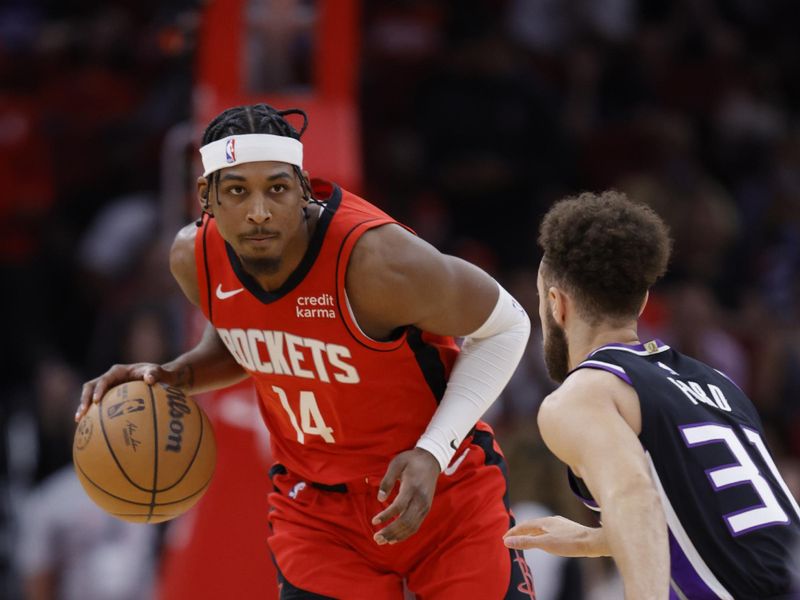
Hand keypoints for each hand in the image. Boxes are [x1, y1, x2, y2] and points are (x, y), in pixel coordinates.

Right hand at [75, 363, 189, 422]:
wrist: (160, 378)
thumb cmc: (159, 375)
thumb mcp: (158, 372)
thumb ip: (155, 374)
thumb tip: (149, 379)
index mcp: (118, 371)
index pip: (104, 380)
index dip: (98, 390)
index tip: (96, 401)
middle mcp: (110, 378)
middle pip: (90, 387)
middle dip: (84, 400)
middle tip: (81, 414)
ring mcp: (108, 388)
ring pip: (89, 396)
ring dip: (83, 407)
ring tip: (79, 422)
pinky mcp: (109, 397)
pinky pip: (98, 405)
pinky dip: (93, 415)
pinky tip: (91, 429)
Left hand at [371, 448, 439, 544]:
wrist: (431, 461)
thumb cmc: (411, 461)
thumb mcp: (396, 463)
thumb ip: (387, 480)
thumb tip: (379, 498)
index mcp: (412, 487)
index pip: (399, 506)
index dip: (386, 515)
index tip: (373, 521)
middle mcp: (421, 499)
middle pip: (406, 520)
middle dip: (390, 531)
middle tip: (376, 538)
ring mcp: (425, 506)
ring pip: (411, 526)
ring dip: (396, 536)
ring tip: (381, 541)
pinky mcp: (426, 509)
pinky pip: (415, 526)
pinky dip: (405, 534)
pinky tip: (393, 539)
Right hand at [503, 515, 608, 557]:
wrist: (592, 542)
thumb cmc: (569, 543)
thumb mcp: (545, 544)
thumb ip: (526, 542)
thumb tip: (507, 541)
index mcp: (544, 522)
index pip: (524, 526)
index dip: (513, 532)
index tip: (504, 538)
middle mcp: (551, 521)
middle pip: (531, 526)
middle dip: (520, 532)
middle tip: (510, 539)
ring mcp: (559, 525)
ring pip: (540, 529)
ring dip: (530, 535)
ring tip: (524, 541)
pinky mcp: (567, 531)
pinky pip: (548, 532)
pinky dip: (540, 536)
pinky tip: (544, 542)